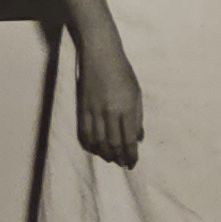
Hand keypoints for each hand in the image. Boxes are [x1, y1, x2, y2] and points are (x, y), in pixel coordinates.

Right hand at [77, 44, 142, 167]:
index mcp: (127, 108)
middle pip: (113, 143)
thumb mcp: (137, 93)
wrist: (100, 56)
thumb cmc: (123, 73)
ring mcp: (94, 111)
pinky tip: (95, 149)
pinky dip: (90, 144)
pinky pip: (84, 132)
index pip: (129, 139)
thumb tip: (138, 138)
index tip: (133, 162)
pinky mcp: (82, 108)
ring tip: (111, 158)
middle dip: (119, 156)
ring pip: (98, 140)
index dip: (131, 154)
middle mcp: (110, 112)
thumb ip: (138, 117)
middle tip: (123, 164)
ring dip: (105, 153)